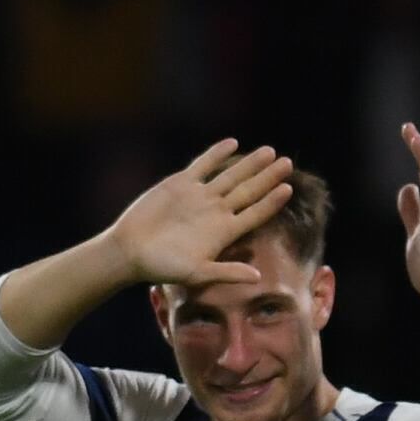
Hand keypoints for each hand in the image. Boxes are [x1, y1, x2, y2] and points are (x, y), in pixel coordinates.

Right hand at [111, 139, 298, 291]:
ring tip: (270, 151)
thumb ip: (227, 273)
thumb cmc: (162, 268)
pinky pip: (203, 165)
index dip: (272, 202)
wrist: (131, 251)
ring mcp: (200, 196)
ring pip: (231, 175)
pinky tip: (232, 142)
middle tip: (288, 163)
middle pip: (249, 191)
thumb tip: (257, 278)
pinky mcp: (180, 184)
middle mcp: (216, 212)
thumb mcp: (197, 274)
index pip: (255, 214)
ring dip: (250, 164)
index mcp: (224, 233)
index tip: (288, 188)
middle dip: (268, 177)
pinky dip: (217, 154)